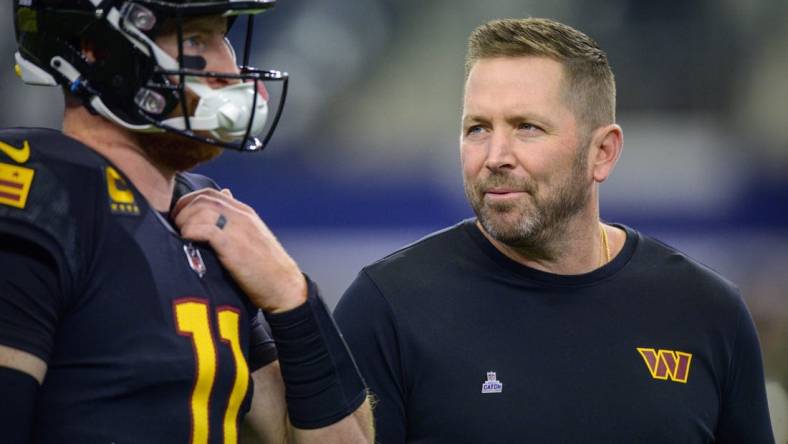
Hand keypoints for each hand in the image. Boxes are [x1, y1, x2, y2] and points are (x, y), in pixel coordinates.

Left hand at [171, 188, 306, 312]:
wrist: (283, 286)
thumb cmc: (266, 267)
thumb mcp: (252, 237)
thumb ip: (236, 221)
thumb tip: (225, 199)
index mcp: (244, 212)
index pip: (210, 194)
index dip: (189, 202)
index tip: (180, 218)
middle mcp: (241, 215)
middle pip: (202, 199)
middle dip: (182, 211)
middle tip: (175, 228)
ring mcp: (237, 227)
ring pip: (200, 210)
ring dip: (184, 222)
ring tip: (182, 237)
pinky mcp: (232, 243)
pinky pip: (203, 228)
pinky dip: (190, 233)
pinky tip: (188, 243)